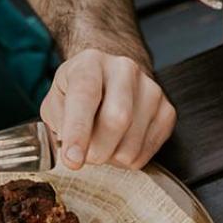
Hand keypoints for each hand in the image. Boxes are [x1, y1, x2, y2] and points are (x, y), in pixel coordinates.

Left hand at [39, 48, 176, 169]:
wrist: (110, 80)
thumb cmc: (79, 94)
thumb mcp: (56, 102)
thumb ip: (58, 123)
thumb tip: (72, 154)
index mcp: (91, 62)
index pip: (85, 96)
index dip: (78, 132)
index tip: (72, 160)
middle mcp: (124, 70)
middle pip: (117, 120)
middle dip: (96, 151)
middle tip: (86, 156)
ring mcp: (151, 89)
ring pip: (132, 144)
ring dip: (111, 157)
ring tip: (103, 145)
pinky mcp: (167, 111)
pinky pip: (146, 152)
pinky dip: (128, 159)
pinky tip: (120, 144)